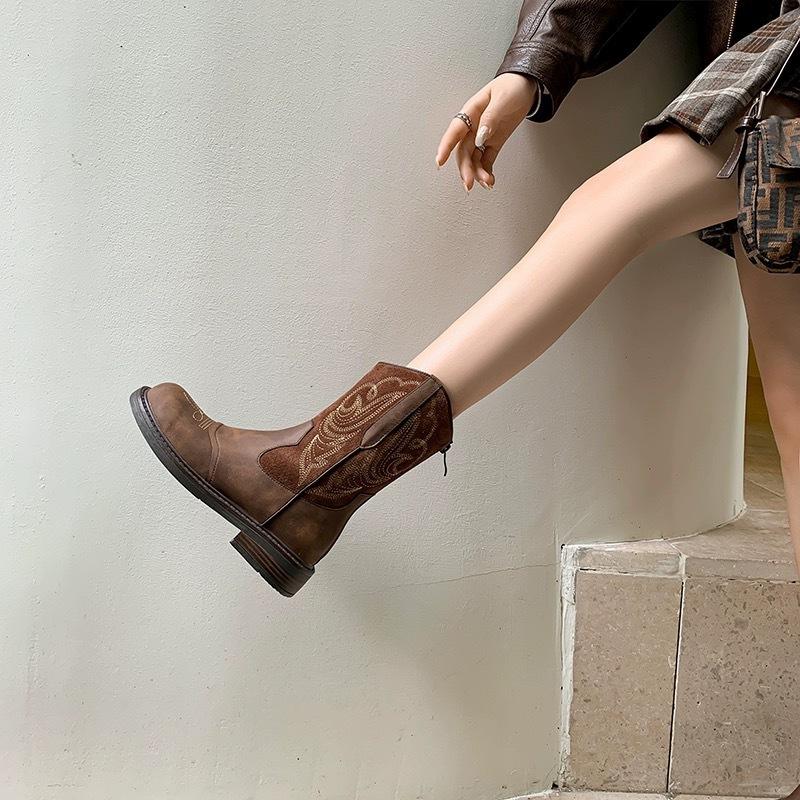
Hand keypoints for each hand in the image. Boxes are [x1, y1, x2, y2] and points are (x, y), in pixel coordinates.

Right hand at [435, 73, 537, 190]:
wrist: (526, 87)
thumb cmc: (512, 87)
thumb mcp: (501, 100)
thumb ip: (490, 119)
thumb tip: (480, 137)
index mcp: (471, 113)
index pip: (455, 132)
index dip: (445, 147)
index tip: (440, 161)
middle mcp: (473, 127)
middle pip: (464, 151)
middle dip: (465, 168)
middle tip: (469, 183)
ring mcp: (482, 136)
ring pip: (473, 159)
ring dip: (477, 173)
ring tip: (486, 183)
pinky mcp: (492, 143)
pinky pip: (486, 160)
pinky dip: (487, 171)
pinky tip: (489, 180)